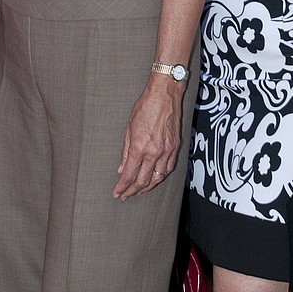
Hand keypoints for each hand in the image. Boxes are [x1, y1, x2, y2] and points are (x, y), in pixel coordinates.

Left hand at [113, 78, 183, 199]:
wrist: (164, 95)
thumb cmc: (145, 107)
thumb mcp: (128, 129)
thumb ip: (125, 152)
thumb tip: (122, 169)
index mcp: (139, 147)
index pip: (129, 174)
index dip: (122, 187)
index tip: (117, 193)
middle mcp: (154, 152)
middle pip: (143, 181)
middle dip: (133, 191)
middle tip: (125, 196)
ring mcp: (167, 151)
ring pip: (158, 178)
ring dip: (147, 187)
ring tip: (138, 191)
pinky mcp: (176, 147)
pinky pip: (168, 168)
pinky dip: (160, 177)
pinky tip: (154, 179)